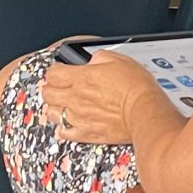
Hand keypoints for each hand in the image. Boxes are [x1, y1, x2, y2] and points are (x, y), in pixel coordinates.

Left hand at [37, 50, 161, 144]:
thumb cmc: (136, 87)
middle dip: (51, 88)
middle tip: (59, 87)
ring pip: (51, 113)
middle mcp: (76, 98)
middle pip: (47, 93)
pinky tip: (70, 122)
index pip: (52, 74)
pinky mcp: (86, 134)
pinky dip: (63, 127)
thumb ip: (98, 58)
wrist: (145, 113)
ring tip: (64, 104)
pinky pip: (63, 132)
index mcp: (82, 78)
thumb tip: (91, 61)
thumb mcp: (119, 59)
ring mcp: (79, 117)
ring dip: (56, 107)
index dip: (54, 71)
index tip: (59, 72)